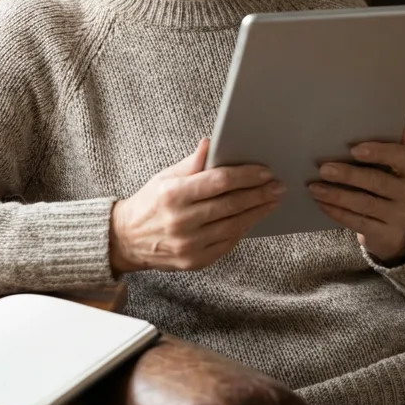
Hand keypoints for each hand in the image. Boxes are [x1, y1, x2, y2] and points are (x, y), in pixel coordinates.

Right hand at [109, 139, 281, 274]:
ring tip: (272, 201)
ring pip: (234, 226)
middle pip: (231, 204)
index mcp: (173, 194)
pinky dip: (243, 230)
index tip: (265, 172)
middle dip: (259, 194)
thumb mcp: (164, 177)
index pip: (219, 181)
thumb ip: (191, 163)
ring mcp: (188, 244)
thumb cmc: (149, 203)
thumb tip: (211, 142)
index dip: (246, 176)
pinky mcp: (194, 261)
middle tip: (278, 186)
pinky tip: (253, 219)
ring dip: (257, 212)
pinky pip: (227, 244)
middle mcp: (181, 220)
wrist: (125, 240)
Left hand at [308, 130, 404, 264]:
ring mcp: (401, 217)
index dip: (378, 152)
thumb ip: (391, 150)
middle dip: (348, 175)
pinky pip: (358, 222)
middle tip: (323, 169)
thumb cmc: (390, 192)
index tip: (353, 149)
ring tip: (315, 188)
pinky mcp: (387, 235)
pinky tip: (322, 204)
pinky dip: (338, 213)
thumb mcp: (396, 172)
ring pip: (365, 203)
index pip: (400, 157)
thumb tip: (396, 125)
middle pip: (378, 182)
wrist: (397, 233)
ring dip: (337, 195)